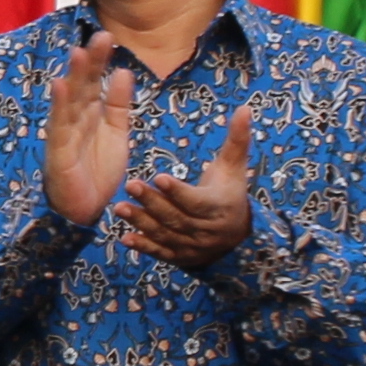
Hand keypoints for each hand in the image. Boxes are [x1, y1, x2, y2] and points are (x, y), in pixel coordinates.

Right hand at [42, 32, 140, 225]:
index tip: (108, 37)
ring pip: (70, 101)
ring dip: (74, 77)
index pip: (94, 81)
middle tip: (101, 36)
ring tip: (79, 53)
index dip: (100, 61)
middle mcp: (76, 118)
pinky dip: (60, 106)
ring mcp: (65, 133)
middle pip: (82, 85)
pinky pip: (60, 126)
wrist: (86, 209)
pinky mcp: (59, 150)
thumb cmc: (98, 170)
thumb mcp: (116, 133)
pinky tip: (61, 86)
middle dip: (90, 62)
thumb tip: (123, 72)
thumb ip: (118, 104)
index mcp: (90, 113)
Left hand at [113, 105, 255, 271]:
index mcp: (221, 206)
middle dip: (152, 202)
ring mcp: (194, 247)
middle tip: (130, 184)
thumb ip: (237, 139)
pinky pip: (161, 253)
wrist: (239, 234)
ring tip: (119, 208)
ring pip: (166, 235)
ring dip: (142, 223)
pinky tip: (124, 238)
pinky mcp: (181, 257)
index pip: (197, 200)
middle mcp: (207, 230)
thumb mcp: (234, 166)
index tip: (158, 177)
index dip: (178, 191)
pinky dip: (144, 247)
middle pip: (177, 217)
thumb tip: (245, 107)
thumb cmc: (230, 191)